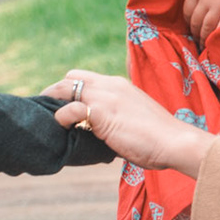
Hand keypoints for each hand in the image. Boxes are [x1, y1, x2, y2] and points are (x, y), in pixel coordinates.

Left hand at [41, 70, 214, 176]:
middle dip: (56, 91)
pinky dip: (61, 118)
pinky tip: (63, 129)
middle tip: (47, 107)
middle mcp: (110, 85)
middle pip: (71, 77)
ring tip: (45, 116)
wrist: (175, 142)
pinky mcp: (101, 113)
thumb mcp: (136, 119)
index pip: (87, 77)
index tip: (63, 102)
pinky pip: (70, 110)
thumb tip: (105, 134)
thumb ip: (118, 119)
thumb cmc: (160, 138)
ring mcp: (105, 97)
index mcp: (120, 85)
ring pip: (66, 88)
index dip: (72, 88)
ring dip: (53, 101)